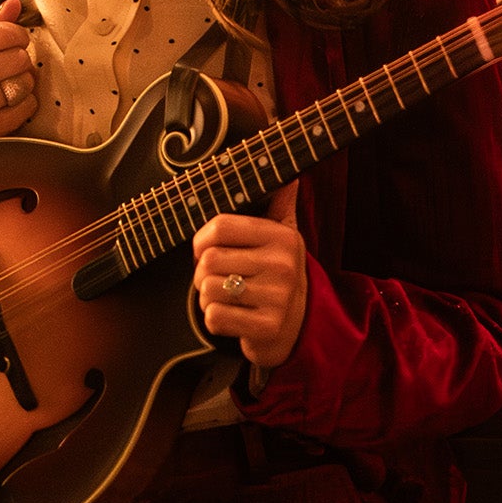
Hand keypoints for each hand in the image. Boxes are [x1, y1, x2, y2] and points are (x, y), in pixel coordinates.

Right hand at [0, 0, 36, 169]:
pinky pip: (25, 107)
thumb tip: (14, 3)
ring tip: (7, 84)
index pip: (2, 32)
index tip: (16, 40)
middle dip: (20, 58)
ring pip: (25, 81)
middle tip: (9, 65)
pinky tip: (9, 103)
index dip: (18, 34)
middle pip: (18, 56)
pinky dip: (25, 103)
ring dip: (23, 82)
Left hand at [193, 185, 306, 370]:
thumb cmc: (279, 274)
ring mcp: (277, 297)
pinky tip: (232, 317)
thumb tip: (291, 175)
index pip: (220, 226)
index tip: (206, 250)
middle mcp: (283, 265)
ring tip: (226, 298)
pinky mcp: (267, 327)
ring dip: (207, 298)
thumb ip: (282, 203)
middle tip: (217, 279)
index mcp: (282, 237)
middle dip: (202, 273)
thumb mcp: (285, 237)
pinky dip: (214, 320)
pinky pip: (215, 317)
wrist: (301, 327)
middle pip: (209, 260)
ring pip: (208, 289)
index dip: (201, 240)